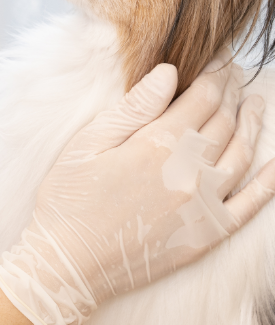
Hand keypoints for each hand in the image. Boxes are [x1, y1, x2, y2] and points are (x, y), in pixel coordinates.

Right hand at [0, 58, 274, 324]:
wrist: (68, 264)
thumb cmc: (69, 198)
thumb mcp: (89, 142)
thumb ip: (134, 106)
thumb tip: (170, 72)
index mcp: (158, 144)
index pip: (202, 97)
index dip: (215, 74)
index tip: (220, 60)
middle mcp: (190, 172)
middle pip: (225, 121)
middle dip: (233, 93)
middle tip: (236, 75)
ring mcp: (204, 206)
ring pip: (242, 154)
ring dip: (252, 124)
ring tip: (254, 103)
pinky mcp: (208, 235)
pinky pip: (251, 205)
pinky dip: (268, 181)